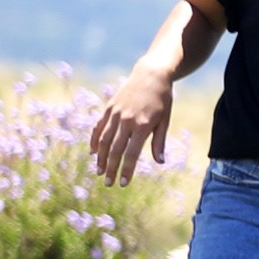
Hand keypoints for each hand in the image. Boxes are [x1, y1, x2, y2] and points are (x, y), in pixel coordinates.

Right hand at [88, 69, 171, 185]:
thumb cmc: (162, 99)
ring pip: (103, 140)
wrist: (151, 75)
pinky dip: (94, 141)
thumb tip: (160, 162)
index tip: (123, 183)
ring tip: (99, 172)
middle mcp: (126, 121)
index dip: (127, 170)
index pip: (132, 154)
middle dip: (111, 169)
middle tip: (108, 184)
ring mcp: (115, 114)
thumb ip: (159, 141)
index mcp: (143, 125)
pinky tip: (92, 153)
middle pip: (115, 150)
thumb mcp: (165, 120)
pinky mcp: (108, 108)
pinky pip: (99, 127)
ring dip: (100, 158)